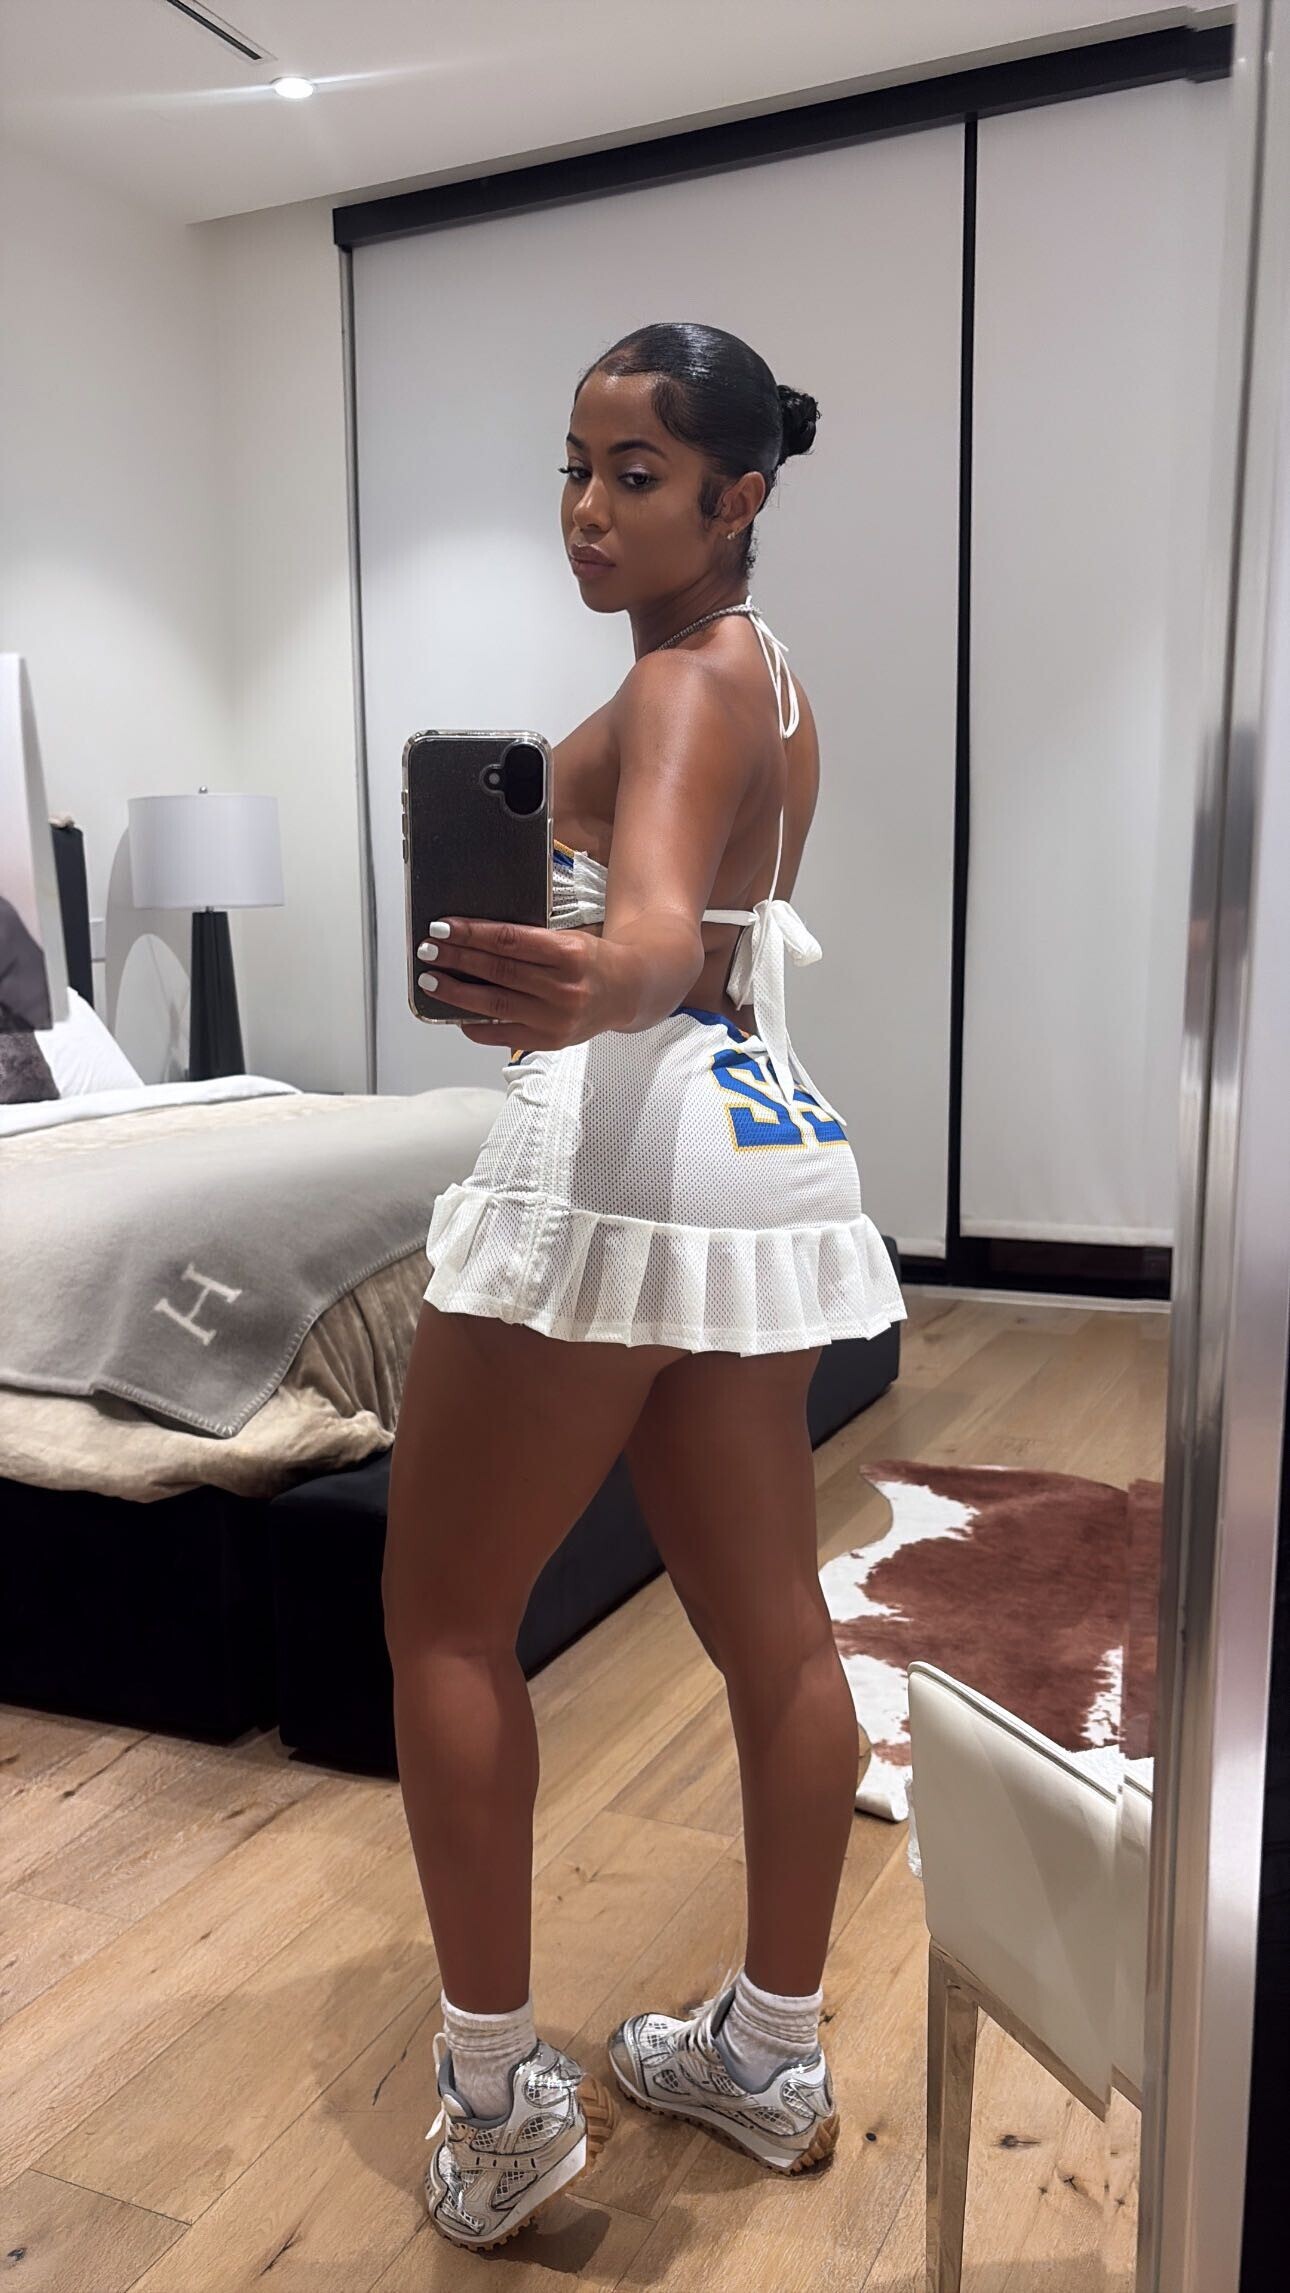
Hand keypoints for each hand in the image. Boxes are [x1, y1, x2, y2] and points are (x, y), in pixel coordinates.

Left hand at [415, 917, 633, 1049]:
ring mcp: (556, 1018)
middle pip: (498, 971)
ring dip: (457, 992)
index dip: (471, 934)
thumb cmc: (590, 961)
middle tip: (428, 950)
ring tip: (431, 982)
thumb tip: (471, 941)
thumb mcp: (567, 939)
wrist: (626, 991)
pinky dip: (474, 1024)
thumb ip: (527, 942)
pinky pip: (501, 1034)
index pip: (509, 941)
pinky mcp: (549, 1041)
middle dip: (457, 959)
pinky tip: (455, 1013)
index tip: (443, 927)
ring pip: (495, 1004)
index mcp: (569, 953)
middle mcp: (564, 988)